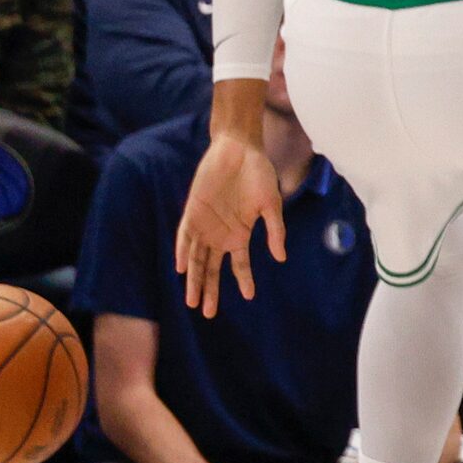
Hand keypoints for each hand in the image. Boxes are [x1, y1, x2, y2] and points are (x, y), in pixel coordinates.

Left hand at [175, 130, 286, 316]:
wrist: (238, 149)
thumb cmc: (258, 174)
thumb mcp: (271, 205)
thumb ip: (275, 231)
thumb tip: (281, 258)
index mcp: (240, 234)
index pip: (240, 265)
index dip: (244, 281)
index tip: (250, 296)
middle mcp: (220, 234)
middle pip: (212, 269)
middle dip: (210, 291)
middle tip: (208, 313)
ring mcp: (204, 225)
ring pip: (195, 259)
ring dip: (194, 280)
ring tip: (193, 301)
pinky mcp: (192, 212)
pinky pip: (184, 237)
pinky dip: (182, 252)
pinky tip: (181, 268)